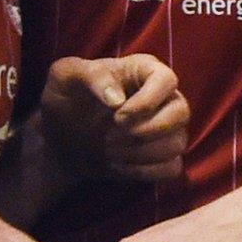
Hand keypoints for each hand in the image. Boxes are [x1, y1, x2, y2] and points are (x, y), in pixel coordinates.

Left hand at [40, 55, 188, 182]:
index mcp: (143, 70)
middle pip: (181, 112)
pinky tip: (118, 166)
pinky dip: (145, 171)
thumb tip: (116, 99)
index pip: (167, 80)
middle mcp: (162, 97)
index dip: (147, 101)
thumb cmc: (65, 97)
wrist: (60, 134)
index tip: (117, 116)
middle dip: (147, 131)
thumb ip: (89, 76)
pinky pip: (172, 167)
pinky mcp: (161, 156)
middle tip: (111, 137)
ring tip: (109, 151)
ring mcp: (165, 128)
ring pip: (178, 143)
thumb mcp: (64, 76)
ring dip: (142, 154)